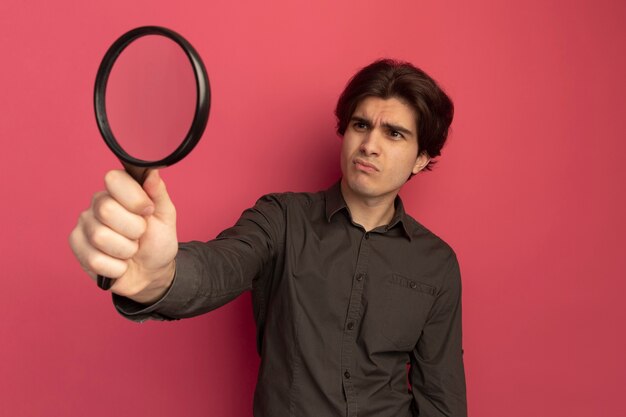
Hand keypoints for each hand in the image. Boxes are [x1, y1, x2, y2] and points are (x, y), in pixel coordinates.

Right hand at [69, 169, 177, 303]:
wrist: (150, 273)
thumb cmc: (157, 241)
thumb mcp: (165, 216)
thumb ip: (158, 193)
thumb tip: (152, 171)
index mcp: (119, 191)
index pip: (114, 179)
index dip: (135, 198)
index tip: (148, 210)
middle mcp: (97, 204)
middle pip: (107, 210)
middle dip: (133, 229)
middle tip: (139, 235)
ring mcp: (84, 225)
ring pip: (100, 237)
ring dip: (126, 250)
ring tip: (130, 250)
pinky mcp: (77, 247)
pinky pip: (94, 260)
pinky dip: (116, 267)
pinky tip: (119, 263)